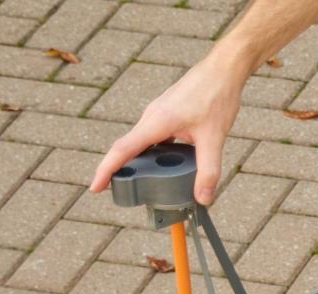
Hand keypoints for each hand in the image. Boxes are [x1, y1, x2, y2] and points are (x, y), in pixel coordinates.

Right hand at [90, 52, 247, 204]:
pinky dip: (153, 155)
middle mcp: (151, 117)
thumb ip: (208, 171)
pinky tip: (165, 168)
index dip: (107, 170)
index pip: (122, 150)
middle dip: (119, 171)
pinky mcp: (167, 115)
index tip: (95, 187)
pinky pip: (153, 138)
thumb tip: (203, 199)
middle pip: (127, 148)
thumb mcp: (214, 140)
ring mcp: (157, 115)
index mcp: (156, 122)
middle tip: (118, 195)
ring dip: (137, 164)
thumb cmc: (216, 98)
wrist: (222, 71)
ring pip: (141, 143)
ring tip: (140, 187)